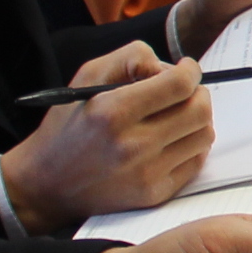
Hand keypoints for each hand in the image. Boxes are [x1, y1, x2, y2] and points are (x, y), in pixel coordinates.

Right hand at [0, 46, 211, 232]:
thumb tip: (170, 66)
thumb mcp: (87, 76)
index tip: (186, 69)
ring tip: (175, 116)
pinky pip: (196, 161)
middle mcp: (132, 146)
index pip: (179, 85)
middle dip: (197, 93)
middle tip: (182, 92)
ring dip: (197, 119)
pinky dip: (190, 145)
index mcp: (113, 112)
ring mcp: (146, 174)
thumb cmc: (69, 125)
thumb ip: (130, 58)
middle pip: (199, 110)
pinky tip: (170, 140)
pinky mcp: (154, 194)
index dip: (190, 71)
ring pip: (204, 134)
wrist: (46, 184)